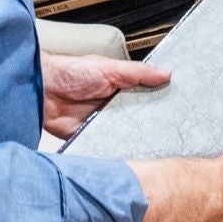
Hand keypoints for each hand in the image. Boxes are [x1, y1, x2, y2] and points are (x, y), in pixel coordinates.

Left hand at [40, 51, 169, 139]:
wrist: (41, 91)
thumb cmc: (70, 72)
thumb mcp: (109, 68)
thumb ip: (137, 73)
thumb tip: (166, 73)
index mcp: (121, 87)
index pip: (148, 96)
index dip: (162, 102)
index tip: (181, 109)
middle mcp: (115, 106)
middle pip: (140, 118)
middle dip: (153, 124)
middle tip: (172, 132)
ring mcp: (104, 122)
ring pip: (127, 133)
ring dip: (136, 137)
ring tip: (156, 146)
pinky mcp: (92, 137)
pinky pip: (109, 144)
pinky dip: (117, 148)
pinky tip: (130, 153)